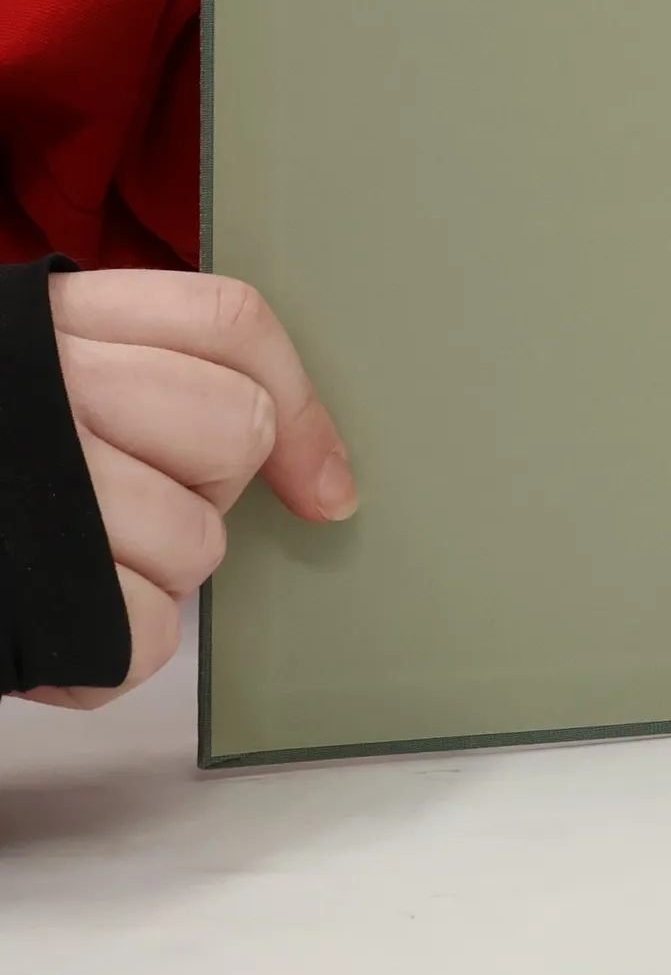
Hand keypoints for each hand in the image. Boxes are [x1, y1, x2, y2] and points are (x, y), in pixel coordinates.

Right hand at [17, 271, 354, 709]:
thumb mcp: (40, 378)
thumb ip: (166, 379)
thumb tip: (331, 486)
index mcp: (55, 322)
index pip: (231, 324)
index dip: (299, 408)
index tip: (326, 488)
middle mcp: (50, 388)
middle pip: (233, 433)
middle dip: (202, 489)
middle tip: (121, 504)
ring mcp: (42, 494)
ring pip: (199, 545)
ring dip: (148, 574)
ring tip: (60, 562)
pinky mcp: (36, 603)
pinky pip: (147, 636)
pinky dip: (109, 652)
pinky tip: (48, 626)